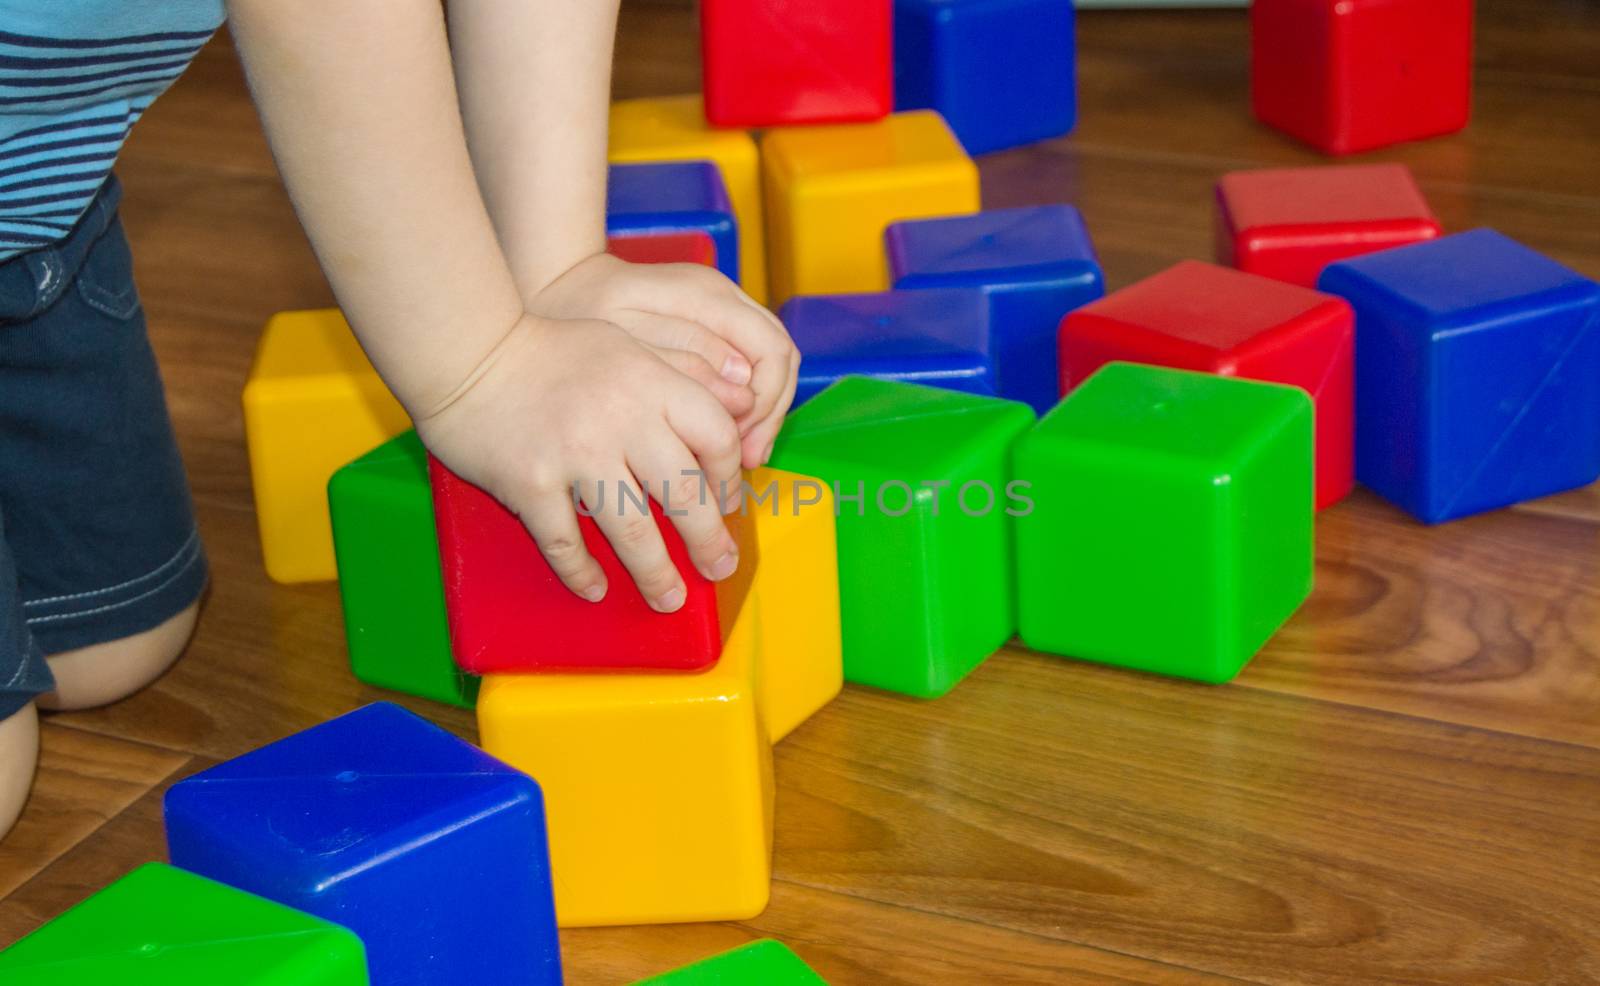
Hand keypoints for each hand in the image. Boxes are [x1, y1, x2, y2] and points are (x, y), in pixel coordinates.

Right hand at [415, 313, 744, 611]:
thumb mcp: (628, 345)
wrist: (469, 350)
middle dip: (708, 541)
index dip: (730, 476)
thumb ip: (683, 375)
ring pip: (632, 531)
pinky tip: (594, 588)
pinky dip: (581, 572)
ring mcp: (574, 453)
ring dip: (655, 574)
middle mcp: (622, 418)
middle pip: (684, 493)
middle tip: (719, 568)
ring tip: (668, 598)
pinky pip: (565, 542)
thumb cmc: (553, 352)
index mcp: (651, 381)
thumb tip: (746, 405)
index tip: (726, 504)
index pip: (717, 435)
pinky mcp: (529, 482)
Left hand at [529, 253, 799, 467]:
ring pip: (770, 364)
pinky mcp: (709, 324)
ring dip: (760, 415)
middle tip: (744, 464)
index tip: (741, 452)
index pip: (772, 352)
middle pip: (781, 359)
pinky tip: (720, 438)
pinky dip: (742, 405)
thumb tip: (742, 394)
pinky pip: (748, 364)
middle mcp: (722, 296)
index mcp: (705, 295)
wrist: (552, 283)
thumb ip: (685, 363)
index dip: (766, 407)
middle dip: (769, 417)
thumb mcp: (621, 342)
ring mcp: (719, 308)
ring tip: (735, 460)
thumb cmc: (576, 313)